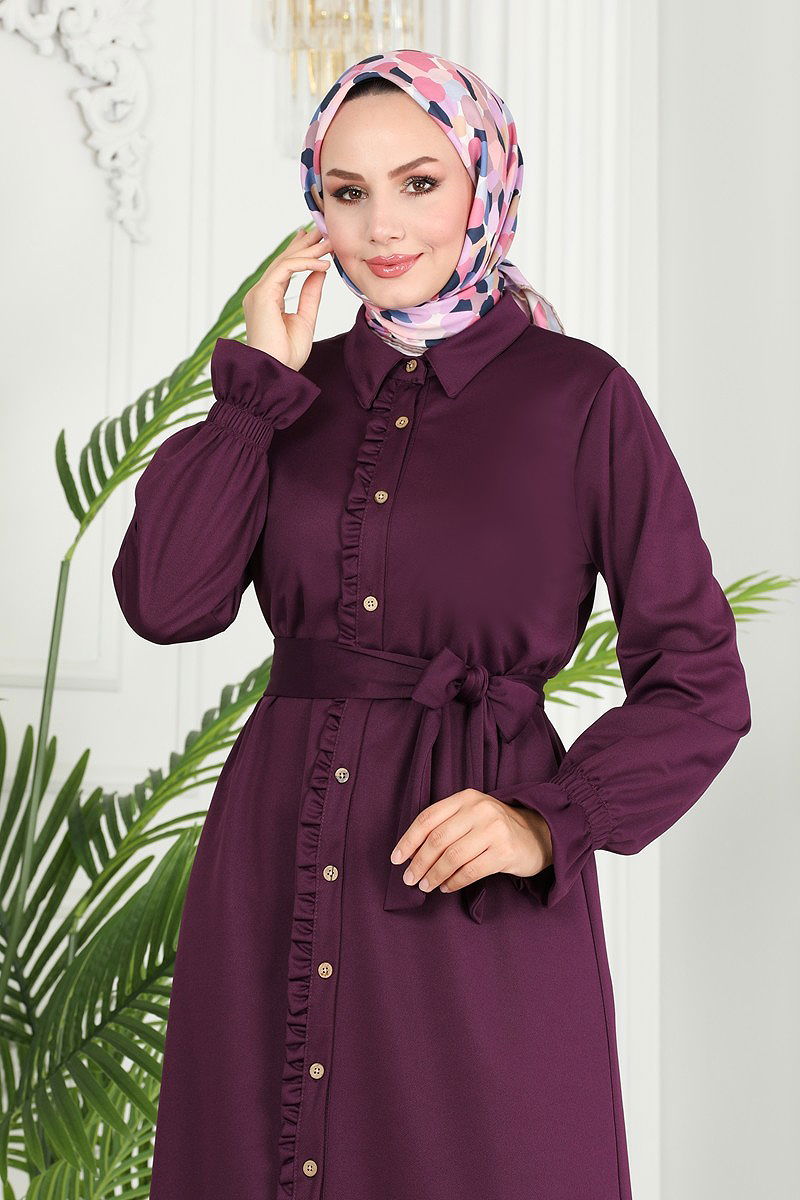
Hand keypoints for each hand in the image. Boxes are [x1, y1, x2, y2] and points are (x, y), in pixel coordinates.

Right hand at [242, 226, 332, 371]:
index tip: (317, 241)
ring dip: (308, 250)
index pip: (284, 269)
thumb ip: (310, 294)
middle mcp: (261, 293)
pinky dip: (305, 264)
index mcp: (268, 299)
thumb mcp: (305, 319)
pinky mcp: (263, 295)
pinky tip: (323, 264)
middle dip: (304, 243)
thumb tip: (320, 272)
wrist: (274, 372)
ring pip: (285, 262)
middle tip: (322, 229)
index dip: (300, 253)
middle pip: (283, 260)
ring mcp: (259, 293)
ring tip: (328, 242)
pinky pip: (286, 270)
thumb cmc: (286, 355)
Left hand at [389, 788, 553, 895]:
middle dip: (419, 862)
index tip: (396, 859)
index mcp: (466, 798)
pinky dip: (454, 882)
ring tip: (426, 886)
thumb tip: (411, 853)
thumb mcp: (472, 815)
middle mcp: (479, 810)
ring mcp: (494, 830)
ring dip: (434, 875)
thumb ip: (446, 826)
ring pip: (452, 856)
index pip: (428, 818)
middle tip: (409, 878)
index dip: (409, 840)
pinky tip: (446, 887)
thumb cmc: (496, 828)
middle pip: (438, 839)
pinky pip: (470, 871)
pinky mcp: (504, 852)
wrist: (539, 834)